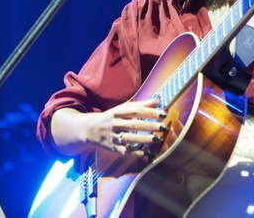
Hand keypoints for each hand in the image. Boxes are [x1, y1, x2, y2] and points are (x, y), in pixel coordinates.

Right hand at [51, 98, 167, 157]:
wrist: (90, 129)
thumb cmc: (112, 117)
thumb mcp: (123, 109)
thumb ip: (141, 105)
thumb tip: (158, 100)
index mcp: (118, 112)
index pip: (136, 111)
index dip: (150, 112)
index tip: (163, 113)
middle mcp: (115, 124)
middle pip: (134, 125)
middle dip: (150, 126)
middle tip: (163, 127)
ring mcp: (114, 137)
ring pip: (131, 139)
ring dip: (145, 139)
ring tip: (158, 139)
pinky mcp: (114, 148)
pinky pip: (127, 151)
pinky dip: (137, 153)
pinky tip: (149, 153)